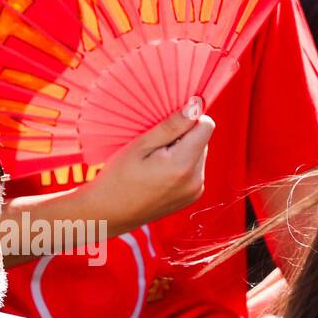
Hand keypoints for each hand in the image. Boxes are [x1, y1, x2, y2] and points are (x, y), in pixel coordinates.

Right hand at [80, 105, 215, 230]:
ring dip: (182, 150)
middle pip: (203, 140)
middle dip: (183, 136)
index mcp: (183, 165)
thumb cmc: (119, 176)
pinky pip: (195, 169)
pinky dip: (181, 164)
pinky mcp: (193, 197)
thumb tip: (196, 105)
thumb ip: (171, 126)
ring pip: (199, 154)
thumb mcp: (141, 145)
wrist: (110, 212)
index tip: (168, 122)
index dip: (189, 118)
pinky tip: (159, 171)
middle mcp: (196, 180)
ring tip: (155, 160)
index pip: (206, 126)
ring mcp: (196, 191)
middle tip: (155, 145)